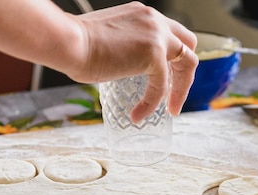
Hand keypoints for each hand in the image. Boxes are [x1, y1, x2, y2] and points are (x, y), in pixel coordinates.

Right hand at [71, 2, 197, 121]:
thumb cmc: (75, 44)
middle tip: (174, 95)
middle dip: (184, 71)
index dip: (173, 57)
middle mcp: (155, 20)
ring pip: (187, 63)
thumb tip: (117, 67)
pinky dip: (151, 104)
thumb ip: (122, 49)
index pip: (171, 33)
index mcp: (143, 15)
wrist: (68, 42)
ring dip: (181, 89)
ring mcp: (157, 36)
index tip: (166, 78)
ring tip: (171, 110)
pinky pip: (161, 86)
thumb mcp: (107, 40)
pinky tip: (138, 115)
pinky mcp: (153, 55)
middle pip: (188, 44)